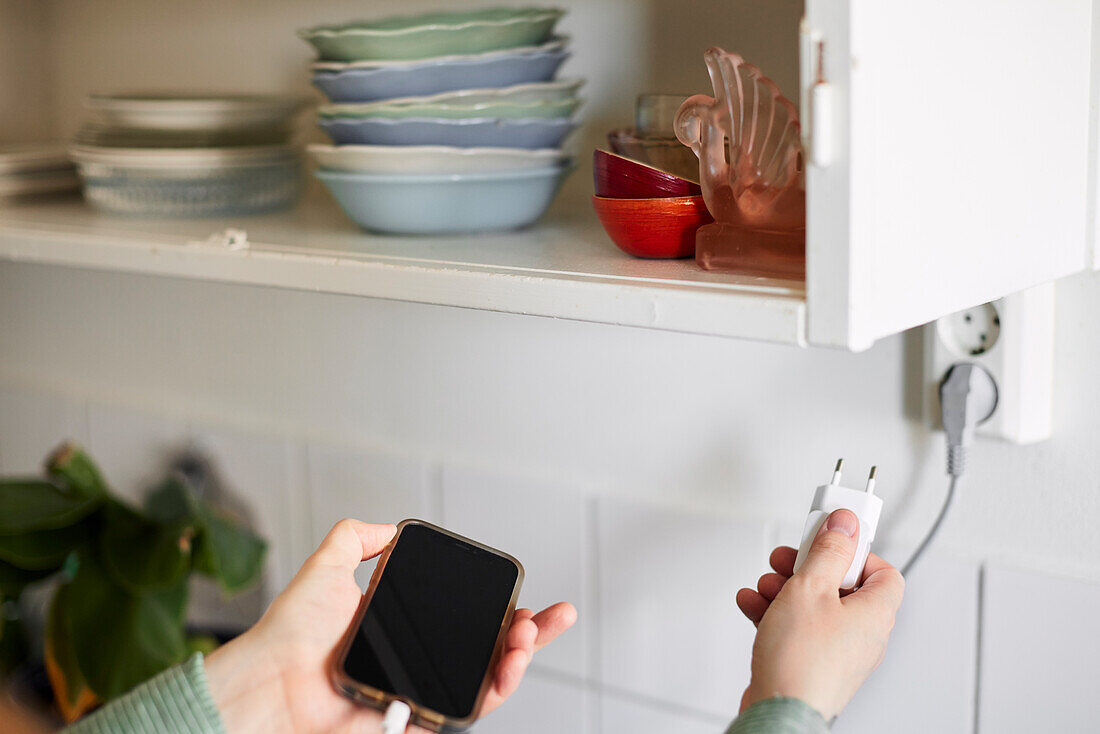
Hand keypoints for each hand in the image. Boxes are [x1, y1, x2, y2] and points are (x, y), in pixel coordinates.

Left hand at [205, 519, 575, 733]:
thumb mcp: (326, 567)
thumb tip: (388, 527)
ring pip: (487, 683)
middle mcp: (416, 662)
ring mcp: (418, 693)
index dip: (501, 609)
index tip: (526, 594)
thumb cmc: (289, 634)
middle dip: (530, 636)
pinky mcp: (414, 721)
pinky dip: (494, 692)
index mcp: (403, 630)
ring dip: (519, 660)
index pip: (465, 619)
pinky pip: (464, 711)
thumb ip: (354, 538)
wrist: (269, 681)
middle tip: (553, 617)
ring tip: (528, 635)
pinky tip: (508, 666)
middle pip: (488, 651)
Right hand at [734, 509, 903, 720]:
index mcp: (875, 613)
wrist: (779, 711)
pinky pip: (798, 628)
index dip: (857, 551)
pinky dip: (776, 614)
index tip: (831, 538)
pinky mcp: (812, 663)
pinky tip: (754, 605)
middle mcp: (862, 635)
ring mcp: (837, 652)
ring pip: (815, 607)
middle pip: (841, 585)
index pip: (884, 571)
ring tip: (766, 585)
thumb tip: (845, 523)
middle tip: (789, 559)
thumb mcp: (812, 587)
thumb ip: (828, 550)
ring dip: (786, 589)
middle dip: (808, 567)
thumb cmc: (802, 661)